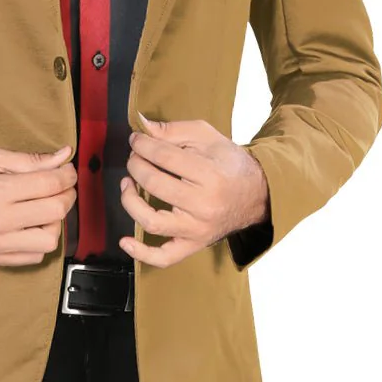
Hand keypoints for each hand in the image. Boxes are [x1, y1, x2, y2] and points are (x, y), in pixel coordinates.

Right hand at [0, 145, 76, 266]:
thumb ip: (30, 160)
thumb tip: (63, 156)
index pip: (50, 185)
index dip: (67, 175)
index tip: (66, 170)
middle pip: (55, 212)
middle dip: (66, 195)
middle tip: (60, 186)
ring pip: (48, 240)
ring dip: (54, 222)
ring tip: (43, 208)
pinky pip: (32, 257)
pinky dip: (39, 241)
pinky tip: (31, 226)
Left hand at [119, 115, 269, 267]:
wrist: (257, 195)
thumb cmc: (229, 163)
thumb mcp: (206, 137)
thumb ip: (173, 129)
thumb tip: (142, 124)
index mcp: (210, 174)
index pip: (164, 157)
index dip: (143, 145)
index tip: (136, 139)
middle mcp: (203, 205)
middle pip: (154, 184)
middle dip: (136, 165)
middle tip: (134, 157)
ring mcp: (197, 229)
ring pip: (152, 221)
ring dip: (130, 200)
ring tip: (127, 184)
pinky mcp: (193, 245)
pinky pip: (165, 257)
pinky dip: (142, 253)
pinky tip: (125, 241)